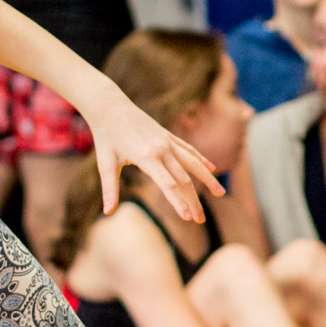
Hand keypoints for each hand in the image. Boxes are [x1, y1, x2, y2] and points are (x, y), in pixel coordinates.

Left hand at [80, 83, 223, 221]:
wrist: (110, 106)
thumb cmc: (106, 136)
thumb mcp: (104, 163)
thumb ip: (109, 188)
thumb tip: (107, 212)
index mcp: (147, 157)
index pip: (168, 185)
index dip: (178, 202)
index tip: (188, 218)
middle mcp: (162, 149)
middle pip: (183, 179)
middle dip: (192, 200)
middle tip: (200, 220)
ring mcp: (167, 141)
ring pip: (193, 162)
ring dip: (207, 179)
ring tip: (221, 193)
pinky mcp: (168, 135)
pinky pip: (189, 149)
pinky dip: (201, 159)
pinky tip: (212, 169)